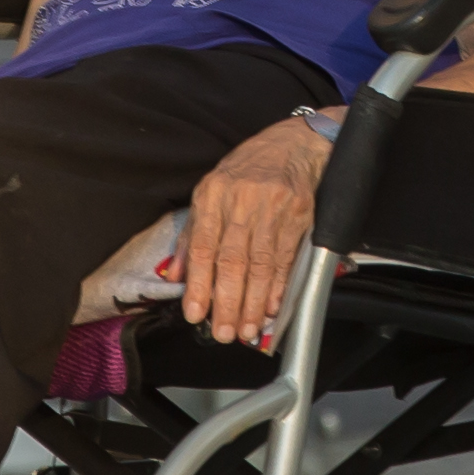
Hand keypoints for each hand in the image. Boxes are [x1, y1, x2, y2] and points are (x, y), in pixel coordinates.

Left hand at [183, 117, 331, 347]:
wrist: (296, 142)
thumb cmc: (251, 168)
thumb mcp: (212, 190)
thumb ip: (191, 234)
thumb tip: (174, 274)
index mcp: (213, 193)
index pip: (202, 246)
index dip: (199, 284)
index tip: (196, 313)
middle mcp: (241, 199)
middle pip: (232, 260)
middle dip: (227, 302)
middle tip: (224, 332)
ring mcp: (273, 206)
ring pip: (260, 264)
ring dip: (253, 301)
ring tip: (246, 328)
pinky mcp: (299, 213)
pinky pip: (286, 257)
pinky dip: (278, 286)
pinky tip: (271, 306)